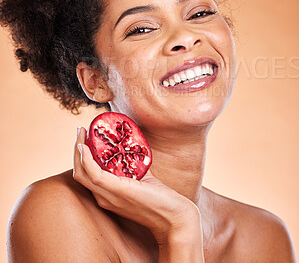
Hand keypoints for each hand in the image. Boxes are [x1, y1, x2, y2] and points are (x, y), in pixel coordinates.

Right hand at [73, 127, 200, 245]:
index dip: (82, 157)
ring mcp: (108, 196)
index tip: (84, 138)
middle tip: (79, 131)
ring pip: (82, 173)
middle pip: (79, 173)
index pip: (86, 175)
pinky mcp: (116, 190)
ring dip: (78, 151)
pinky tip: (85, 146)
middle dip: (76, 150)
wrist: (173, 217)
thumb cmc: (160, 199)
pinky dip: (86, 159)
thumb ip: (134, 165)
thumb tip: (132, 146)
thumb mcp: (143, 178)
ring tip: (80, 132)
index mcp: (108, 195)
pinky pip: (93, 174)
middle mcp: (103, 197)